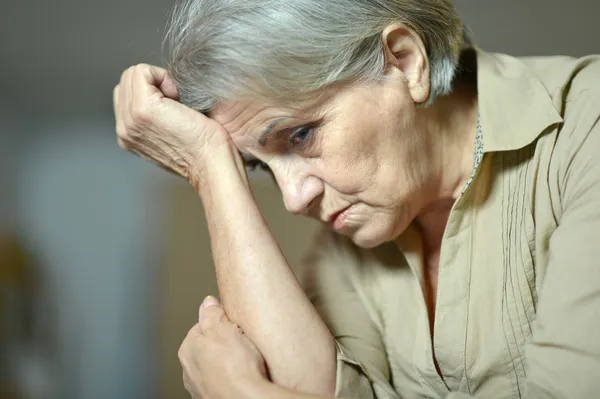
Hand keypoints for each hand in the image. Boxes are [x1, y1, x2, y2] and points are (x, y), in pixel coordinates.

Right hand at [113, 64, 228, 185]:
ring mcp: (130, 118)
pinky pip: (142, 71)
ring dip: (158, 81)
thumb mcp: (170, 135)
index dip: (152, 90)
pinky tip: (178, 98)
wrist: (211, 162)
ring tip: (177, 102)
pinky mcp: (143, 108)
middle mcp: (124, 129)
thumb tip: (162, 97)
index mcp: (128, 136)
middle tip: (177, 104)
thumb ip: (156, 120)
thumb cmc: (203, 150)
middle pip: (126, 81)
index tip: (174, 107)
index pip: (125, 94)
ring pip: (133, 74)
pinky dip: (163, 76)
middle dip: (153, 83)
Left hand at [179, 296, 267, 398]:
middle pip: (208, 347)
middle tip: (241, 343)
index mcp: (188, 348)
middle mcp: (189, 369)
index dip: (221, 323)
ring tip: (244, 362)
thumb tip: (208, 302)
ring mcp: (199, 387)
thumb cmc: (236, 367)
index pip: (203, 326)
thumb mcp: (225, 329)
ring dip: (227, 363)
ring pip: (215, 366)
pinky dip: (230, 378)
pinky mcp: (211, 398)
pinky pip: (222, 381)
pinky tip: (242, 377)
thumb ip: (212, 314)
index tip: (234, 325)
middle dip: (224, 344)